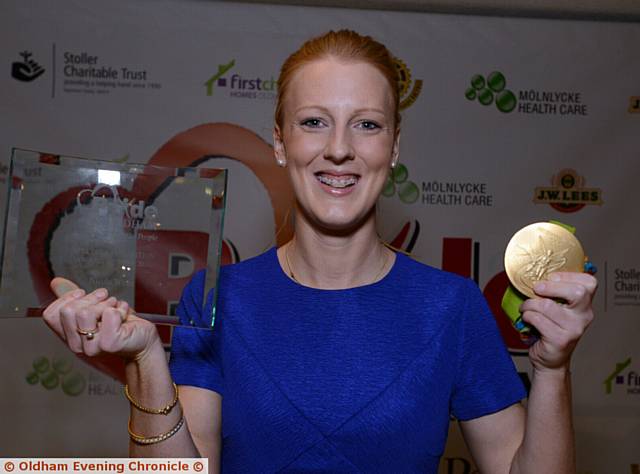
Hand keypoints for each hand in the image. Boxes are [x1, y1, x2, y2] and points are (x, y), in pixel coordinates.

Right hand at [43, 277, 159, 361]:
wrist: (143, 341)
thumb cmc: (120, 325)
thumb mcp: (94, 308)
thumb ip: (74, 298)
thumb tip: (55, 282)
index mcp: (70, 336)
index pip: (50, 315)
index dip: (66, 298)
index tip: (83, 294)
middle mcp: (77, 345)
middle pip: (68, 310)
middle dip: (90, 299)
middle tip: (106, 301)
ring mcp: (92, 347)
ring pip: (85, 312)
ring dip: (106, 303)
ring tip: (115, 307)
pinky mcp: (110, 343)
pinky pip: (108, 314)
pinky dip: (120, 308)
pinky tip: (124, 314)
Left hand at [520, 272, 597, 371]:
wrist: (550, 360)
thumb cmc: (550, 330)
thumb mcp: (557, 309)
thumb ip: (554, 292)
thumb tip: (534, 271)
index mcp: (584, 305)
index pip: (589, 282)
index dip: (568, 275)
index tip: (551, 277)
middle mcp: (584, 316)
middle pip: (577, 292)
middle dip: (551, 287)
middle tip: (537, 289)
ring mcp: (574, 329)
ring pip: (548, 306)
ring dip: (530, 304)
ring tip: (526, 307)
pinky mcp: (560, 340)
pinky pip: (538, 320)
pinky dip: (527, 316)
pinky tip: (527, 318)